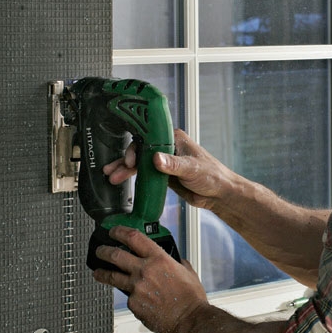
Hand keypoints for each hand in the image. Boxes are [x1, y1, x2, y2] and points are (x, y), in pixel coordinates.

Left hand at [92, 226, 207, 332]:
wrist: (189, 319)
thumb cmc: (191, 297)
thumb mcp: (187, 271)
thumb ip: (176, 262)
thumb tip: (173, 260)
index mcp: (159, 259)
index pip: (133, 238)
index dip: (120, 231)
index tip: (114, 231)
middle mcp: (144, 271)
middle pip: (115, 255)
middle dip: (104, 251)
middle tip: (100, 250)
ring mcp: (136, 288)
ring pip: (112, 277)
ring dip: (102, 273)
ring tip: (97, 272)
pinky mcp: (133, 304)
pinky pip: (127, 297)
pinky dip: (130, 296)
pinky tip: (136, 299)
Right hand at [103, 129, 236, 211]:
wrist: (219, 194)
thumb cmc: (213, 176)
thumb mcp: (191, 168)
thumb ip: (173, 165)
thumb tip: (156, 159)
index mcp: (174, 139)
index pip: (149, 138)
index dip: (136, 147)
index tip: (130, 159)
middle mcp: (168, 148)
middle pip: (141, 150)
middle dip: (126, 160)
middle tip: (113, 170)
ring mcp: (165, 162)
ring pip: (140, 163)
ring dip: (126, 169)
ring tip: (112, 177)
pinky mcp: (164, 175)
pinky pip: (145, 175)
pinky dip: (133, 178)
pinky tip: (122, 182)